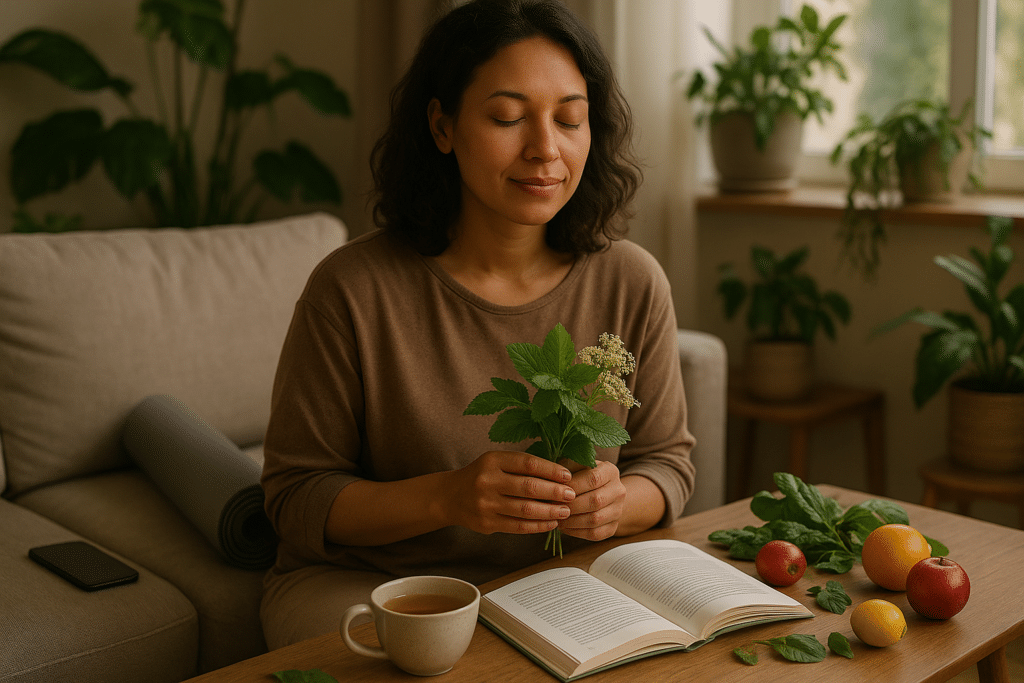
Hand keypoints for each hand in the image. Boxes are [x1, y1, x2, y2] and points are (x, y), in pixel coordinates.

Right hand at [443, 451, 575, 535]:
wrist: (450, 496)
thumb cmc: (482, 476)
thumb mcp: (496, 462)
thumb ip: (521, 466)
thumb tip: (558, 475)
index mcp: (492, 461)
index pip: (528, 464)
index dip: (551, 470)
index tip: (567, 476)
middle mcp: (487, 481)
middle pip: (528, 487)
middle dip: (554, 492)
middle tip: (571, 495)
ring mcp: (486, 504)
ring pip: (525, 510)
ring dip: (549, 511)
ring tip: (565, 511)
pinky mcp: (486, 523)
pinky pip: (518, 526)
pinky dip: (537, 526)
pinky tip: (550, 523)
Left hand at [558, 460, 627, 541]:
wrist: (600, 493)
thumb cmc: (581, 477)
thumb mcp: (575, 466)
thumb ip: (567, 468)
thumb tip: (554, 478)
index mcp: (610, 471)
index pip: (593, 478)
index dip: (573, 486)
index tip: (556, 490)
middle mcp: (619, 491)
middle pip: (595, 500)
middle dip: (571, 505)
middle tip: (554, 506)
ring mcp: (618, 511)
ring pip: (595, 519)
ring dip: (572, 520)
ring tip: (557, 518)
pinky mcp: (613, 527)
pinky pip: (595, 533)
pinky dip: (576, 532)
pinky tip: (564, 527)